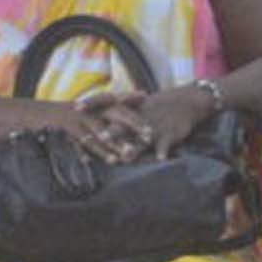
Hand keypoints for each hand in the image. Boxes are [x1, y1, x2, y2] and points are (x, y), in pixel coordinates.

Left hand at [72, 87, 211, 162]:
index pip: (108, 101)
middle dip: (111, 132)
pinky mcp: (169, 134)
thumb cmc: (156, 106)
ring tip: (125, 157)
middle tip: (99, 138)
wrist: (186, 102)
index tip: (75, 106)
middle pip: (122, 123)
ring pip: (142, 138)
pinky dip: (163, 152)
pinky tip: (160, 160)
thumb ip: (114, 113)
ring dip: (133, 148)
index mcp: (129, 107)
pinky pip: (165, 144)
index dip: (92, 103)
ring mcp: (154, 125)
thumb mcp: (135, 106)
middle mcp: (139, 115)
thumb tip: (90, 119)